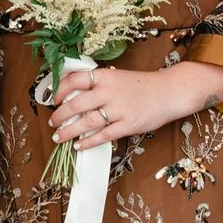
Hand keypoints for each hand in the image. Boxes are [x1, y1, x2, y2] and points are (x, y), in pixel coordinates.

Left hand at [49, 64, 196, 149]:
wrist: (170, 91)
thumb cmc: (142, 86)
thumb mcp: (117, 77)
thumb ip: (98, 84)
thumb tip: (72, 96)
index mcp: (105, 76)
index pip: (74, 80)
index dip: (59, 90)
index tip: (53, 100)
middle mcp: (109, 91)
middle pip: (75, 104)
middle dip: (59, 116)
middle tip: (52, 123)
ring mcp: (119, 109)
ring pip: (86, 122)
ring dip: (68, 131)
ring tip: (59, 137)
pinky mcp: (128, 125)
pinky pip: (103, 136)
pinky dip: (88, 142)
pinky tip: (78, 146)